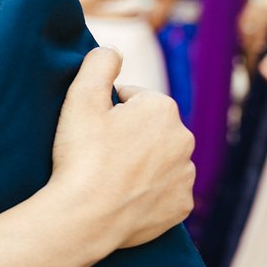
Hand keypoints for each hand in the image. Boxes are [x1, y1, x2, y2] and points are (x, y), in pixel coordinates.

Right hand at [49, 47, 193, 250]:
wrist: (84, 216)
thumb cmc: (82, 154)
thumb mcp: (80, 96)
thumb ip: (99, 62)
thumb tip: (113, 50)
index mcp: (163, 108)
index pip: (132, 99)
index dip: (106, 111)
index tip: (91, 129)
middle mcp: (184, 139)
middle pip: (148, 129)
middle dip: (127, 135)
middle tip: (96, 152)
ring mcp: (185, 176)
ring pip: (158, 160)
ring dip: (139, 163)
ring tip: (108, 176)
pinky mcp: (181, 206)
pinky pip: (164, 192)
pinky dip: (146, 192)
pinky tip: (122, 196)